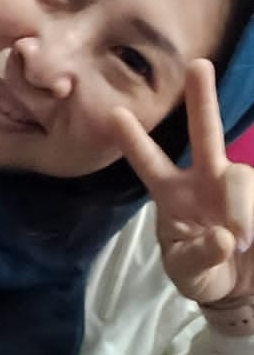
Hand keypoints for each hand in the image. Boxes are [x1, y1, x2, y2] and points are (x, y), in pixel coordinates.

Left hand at [114, 61, 253, 312]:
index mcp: (173, 194)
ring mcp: (237, 186)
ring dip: (239, 210)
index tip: (115, 114)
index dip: (135, 141)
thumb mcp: (188, 273)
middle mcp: (205, 180)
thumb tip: (225, 237)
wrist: (240, 289)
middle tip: (199, 65)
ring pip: (240, 177)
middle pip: (205, 133)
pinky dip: (250, 217)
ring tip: (239, 243)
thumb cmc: (202, 273)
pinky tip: (249, 240)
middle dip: (202, 100)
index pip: (150, 163)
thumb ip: (199, 256)